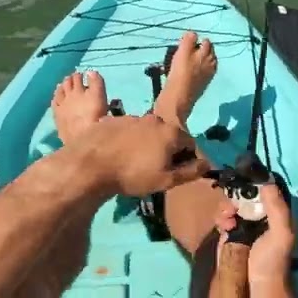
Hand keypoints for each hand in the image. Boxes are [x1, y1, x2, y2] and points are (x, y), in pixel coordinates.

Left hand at [65, 114, 210, 196]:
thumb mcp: (165, 180)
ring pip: (147, 132)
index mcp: (171, 132)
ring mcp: (132, 117)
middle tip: (154, 168)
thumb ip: (190, 171)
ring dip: (146, 144)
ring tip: (133, 163)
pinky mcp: (113, 119)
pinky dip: (128, 140)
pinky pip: (128, 130)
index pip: (189, 143)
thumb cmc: (132, 175)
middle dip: (166, 149)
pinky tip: (118, 155)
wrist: (91, 164)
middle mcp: (154, 119)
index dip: (185, 158)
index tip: (174, 172)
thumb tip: (207, 164)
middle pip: (168, 135)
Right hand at [215, 184, 295, 290]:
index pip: (264, 190)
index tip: (244, 178)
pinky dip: (221, 217)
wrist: (256, 284)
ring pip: (231, 204)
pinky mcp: (227, 233)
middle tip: (235, 202)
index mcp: (274, 212)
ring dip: (227, 206)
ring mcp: (242, 224)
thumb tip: (266, 182)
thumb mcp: (282, 233)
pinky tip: (225, 225)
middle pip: (244, 194)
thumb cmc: (273, 258)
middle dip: (237, 194)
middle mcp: (258, 215)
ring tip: (229, 215)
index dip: (254, 182)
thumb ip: (277, 208)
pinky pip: (221, 218)